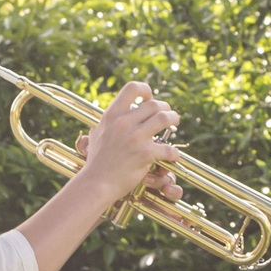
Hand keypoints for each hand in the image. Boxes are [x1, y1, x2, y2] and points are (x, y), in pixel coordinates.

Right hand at [74, 82, 182, 202]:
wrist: (96, 183)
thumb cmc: (96, 161)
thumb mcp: (96, 135)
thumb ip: (105, 123)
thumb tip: (109, 115)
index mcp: (112, 115)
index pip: (132, 88)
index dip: (145, 90)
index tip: (148, 99)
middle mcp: (124, 122)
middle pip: (154, 104)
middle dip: (166, 108)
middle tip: (168, 115)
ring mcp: (135, 137)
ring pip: (165, 118)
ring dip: (174, 120)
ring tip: (174, 124)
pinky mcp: (145, 154)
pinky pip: (169, 148)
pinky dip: (174, 152)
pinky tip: (171, 155)